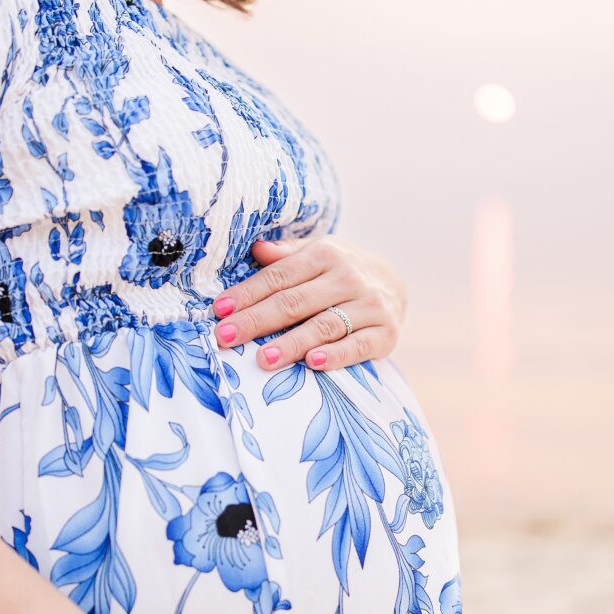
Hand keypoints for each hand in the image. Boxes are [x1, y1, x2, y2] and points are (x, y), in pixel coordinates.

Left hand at [212, 235, 407, 371]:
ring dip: (292, 343)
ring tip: (263, 359)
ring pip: (323, 326)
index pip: (279, 277)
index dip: (247, 293)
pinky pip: (357, 347)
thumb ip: (286, 255)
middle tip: (226, 337)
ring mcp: (369, 306)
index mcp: (325, 254)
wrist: (394, 285)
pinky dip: (335, 356)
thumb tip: (257, 249)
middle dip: (257, 321)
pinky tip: (312, 364)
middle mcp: (348, 277)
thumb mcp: (315, 253)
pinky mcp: (385, 333)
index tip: (219, 310)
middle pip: (295, 302)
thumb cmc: (339, 271)